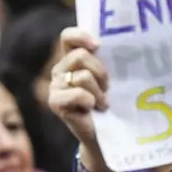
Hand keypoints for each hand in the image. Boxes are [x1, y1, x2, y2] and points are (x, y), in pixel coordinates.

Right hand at [49, 28, 110, 171]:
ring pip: (82, 76)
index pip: (68, 37)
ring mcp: (55, 86)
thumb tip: (116, 46)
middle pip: (81, 56)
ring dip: (98, 92)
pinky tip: (93, 109)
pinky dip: (90, 101)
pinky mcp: (55, 102)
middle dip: (100, 72)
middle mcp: (59, 70)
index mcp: (71, 59)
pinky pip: (77, 93)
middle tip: (107, 88)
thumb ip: (105, 62)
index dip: (81, 36)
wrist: (104, 134)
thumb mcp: (108, 80)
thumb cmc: (108, 104)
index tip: (98, 46)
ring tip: (102, 103)